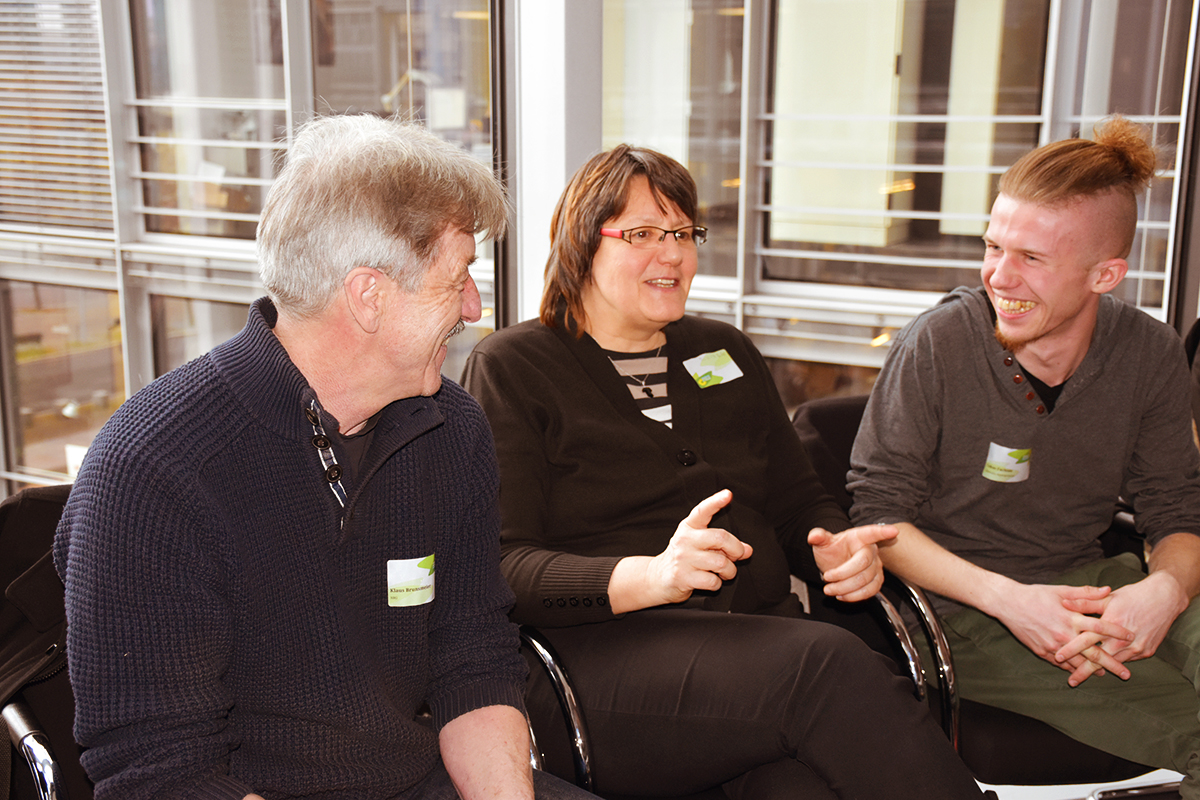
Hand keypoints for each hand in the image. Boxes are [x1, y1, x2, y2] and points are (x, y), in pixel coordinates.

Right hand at [640, 489, 753, 606]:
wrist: (658, 578)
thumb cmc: (684, 559)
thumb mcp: (700, 545)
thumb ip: (723, 544)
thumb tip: (747, 550)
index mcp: (689, 527)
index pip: (703, 511)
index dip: (716, 501)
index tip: (728, 494)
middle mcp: (685, 540)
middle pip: (721, 537)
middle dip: (736, 550)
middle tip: (736, 557)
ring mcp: (683, 558)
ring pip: (721, 562)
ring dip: (729, 571)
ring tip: (724, 573)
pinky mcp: (682, 577)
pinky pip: (713, 581)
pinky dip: (717, 584)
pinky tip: (711, 581)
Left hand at [808, 523, 896, 601]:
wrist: (834, 565)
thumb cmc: (832, 551)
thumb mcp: (823, 543)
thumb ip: (818, 537)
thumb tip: (814, 535)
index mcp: (859, 537)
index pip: (872, 532)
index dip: (883, 531)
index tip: (893, 530)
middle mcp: (870, 551)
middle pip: (863, 564)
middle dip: (842, 574)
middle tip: (827, 578)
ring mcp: (875, 566)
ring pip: (866, 580)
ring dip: (846, 588)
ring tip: (830, 589)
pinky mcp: (877, 580)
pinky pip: (871, 591)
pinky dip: (855, 596)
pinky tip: (842, 595)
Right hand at [995, 583, 1131, 680]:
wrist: (1008, 604)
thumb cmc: (1036, 595)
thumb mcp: (1061, 590)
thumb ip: (1086, 593)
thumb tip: (1109, 590)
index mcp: (1070, 617)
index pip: (1100, 627)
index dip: (1117, 632)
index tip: (1131, 636)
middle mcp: (1064, 634)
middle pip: (1093, 652)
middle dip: (1111, 664)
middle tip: (1126, 674)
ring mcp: (1053, 646)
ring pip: (1077, 662)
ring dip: (1092, 670)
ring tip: (1104, 675)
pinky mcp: (1042, 652)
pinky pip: (1060, 663)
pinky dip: (1072, 668)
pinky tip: (1079, 671)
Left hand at [1055, 571, 1187, 684]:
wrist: (1164, 599)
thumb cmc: (1133, 596)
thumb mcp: (1107, 598)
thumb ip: (1085, 602)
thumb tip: (1064, 603)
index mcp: (1110, 624)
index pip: (1085, 640)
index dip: (1071, 649)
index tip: (1057, 657)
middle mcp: (1122, 640)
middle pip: (1099, 659)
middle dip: (1084, 671)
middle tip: (1071, 682)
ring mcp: (1136, 648)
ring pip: (1113, 663)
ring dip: (1100, 671)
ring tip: (1084, 678)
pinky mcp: (1146, 652)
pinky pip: (1127, 660)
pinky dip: (1115, 665)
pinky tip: (1106, 669)